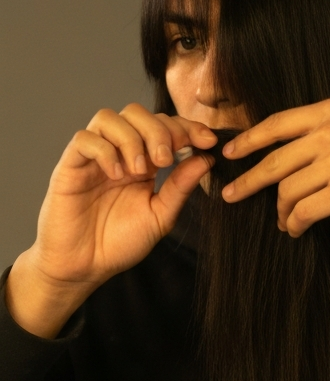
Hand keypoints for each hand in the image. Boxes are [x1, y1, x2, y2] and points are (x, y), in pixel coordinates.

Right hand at [5, 104, 216, 337]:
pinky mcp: (70, 166)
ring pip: (109, 118)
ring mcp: (94, 158)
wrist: (84, 267)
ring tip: (139, 170)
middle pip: (137, 113)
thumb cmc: (120, 243)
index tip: (207, 141)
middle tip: (166, 159)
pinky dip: (105, 150)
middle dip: (160, 130)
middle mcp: (119, 153)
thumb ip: (181, 187)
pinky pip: (84, 139)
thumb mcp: (161, 215)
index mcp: (144, 162)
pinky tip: (116, 174)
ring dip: (132, 138)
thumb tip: (206, 159)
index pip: (165, 126)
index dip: (187, 127)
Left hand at [219, 99, 329, 235]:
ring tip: (283, 221)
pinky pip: (306, 211)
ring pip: (287, 190)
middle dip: (247, 181)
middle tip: (231, 195)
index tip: (230, 153)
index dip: (248, 140)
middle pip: (274, 161)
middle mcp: (328, 133)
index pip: (276, 124)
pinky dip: (295, 223)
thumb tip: (303, 146)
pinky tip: (296, 229)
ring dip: (280, 210)